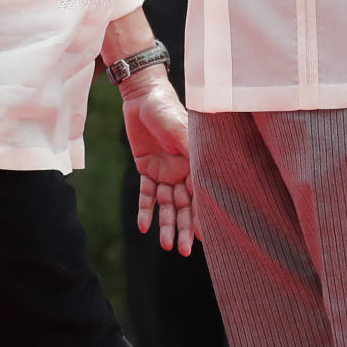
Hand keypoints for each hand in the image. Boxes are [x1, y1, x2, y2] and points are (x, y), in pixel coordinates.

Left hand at [119, 67, 194, 253]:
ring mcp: (165, 171)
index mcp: (196, 162)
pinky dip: (145, 209)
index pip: (201, 195)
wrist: (142, 96)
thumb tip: (204, 177)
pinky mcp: (147, 168)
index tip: (203, 238)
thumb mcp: (182, 131)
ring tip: (165, 245)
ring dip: (165, 224)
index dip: (201, 216)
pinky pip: (147, 193)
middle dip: (184, 228)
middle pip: (185, 205)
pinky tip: (144, 227)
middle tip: (182, 251)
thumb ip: (191, 153)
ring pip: (167, 204)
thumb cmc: (167, 110)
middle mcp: (183, 170)